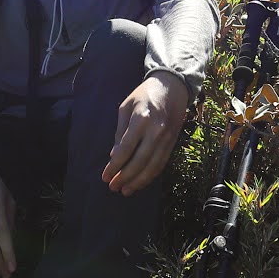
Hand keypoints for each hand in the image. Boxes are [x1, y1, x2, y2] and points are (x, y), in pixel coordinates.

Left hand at [104, 72, 186, 195]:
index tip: (105, 177)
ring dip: (138, 181)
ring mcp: (166, 138)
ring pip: (152, 167)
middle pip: (139, 162)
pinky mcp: (173, 143)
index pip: (126, 149)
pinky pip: (161, 164)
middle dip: (125, 177)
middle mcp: (156, 131)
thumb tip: (114, 157)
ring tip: (125, 190)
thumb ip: (120, 133)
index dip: (115, 166)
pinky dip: (151, 176)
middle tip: (113, 187)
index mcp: (141, 119)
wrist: (172, 87)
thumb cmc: (144, 95)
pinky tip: (140, 182)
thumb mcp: (126, 107)